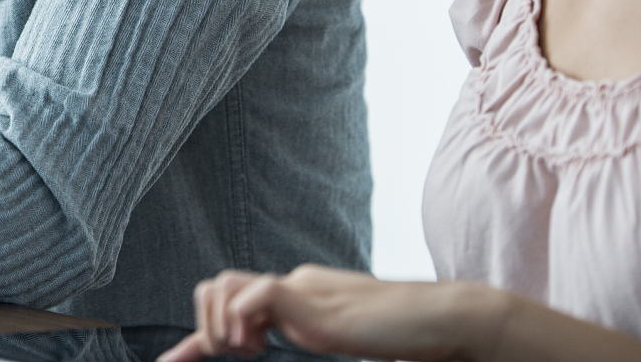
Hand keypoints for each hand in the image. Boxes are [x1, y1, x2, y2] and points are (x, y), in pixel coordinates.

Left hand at [157, 265, 502, 361]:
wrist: (443, 320)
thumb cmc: (405, 337)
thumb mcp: (345, 341)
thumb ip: (313, 337)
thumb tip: (278, 339)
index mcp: (299, 298)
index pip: (234, 303)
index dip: (197, 338)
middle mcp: (293, 286)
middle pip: (216, 286)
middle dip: (208, 327)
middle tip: (241, 355)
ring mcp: (301, 288)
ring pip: (223, 286)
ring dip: (221, 326)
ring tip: (251, 352)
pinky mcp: (311, 298)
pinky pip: (254, 294)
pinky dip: (243, 321)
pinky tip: (264, 345)